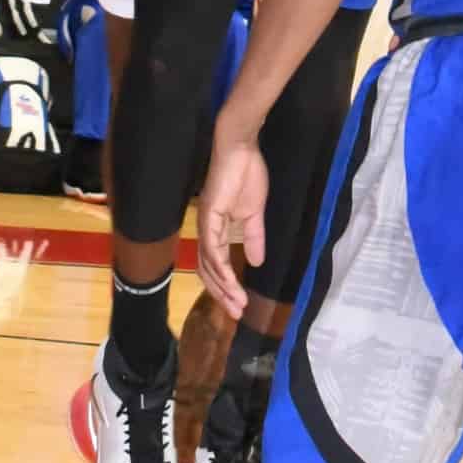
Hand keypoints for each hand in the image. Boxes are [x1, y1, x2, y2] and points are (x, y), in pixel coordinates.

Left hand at [196, 127, 268, 316]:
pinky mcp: (210, 215)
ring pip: (209, 264)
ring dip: (223, 286)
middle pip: (208, 271)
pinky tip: (231, 282)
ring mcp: (206, 223)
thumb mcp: (254, 213)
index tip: (240, 305)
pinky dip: (220, 268)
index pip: (215, 266)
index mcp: (215, 229)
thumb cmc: (247, 175)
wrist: (242, 149)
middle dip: (222, 294)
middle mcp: (206, 230)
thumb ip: (253, 237)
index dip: (225, 286)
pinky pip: (212, 248)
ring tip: (238, 304)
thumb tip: (256, 261)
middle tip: (238, 313)